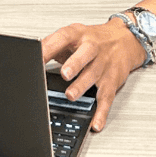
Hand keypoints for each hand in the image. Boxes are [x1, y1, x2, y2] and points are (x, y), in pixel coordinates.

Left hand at [40, 17, 144, 131]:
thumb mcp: (72, 35)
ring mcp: (103, 65)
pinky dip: (101, 112)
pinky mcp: (112, 81)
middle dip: (74, 64)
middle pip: (84, 55)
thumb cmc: (94, 39)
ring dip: (82, 86)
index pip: (63, 37)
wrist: (124, 40)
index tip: (36, 57)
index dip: (49, 47)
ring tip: (70, 95)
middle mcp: (92, 48)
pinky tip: (95, 122)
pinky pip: (106, 98)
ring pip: (93, 76)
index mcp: (78, 34)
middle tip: (64, 73)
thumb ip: (52, 45)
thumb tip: (30, 57)